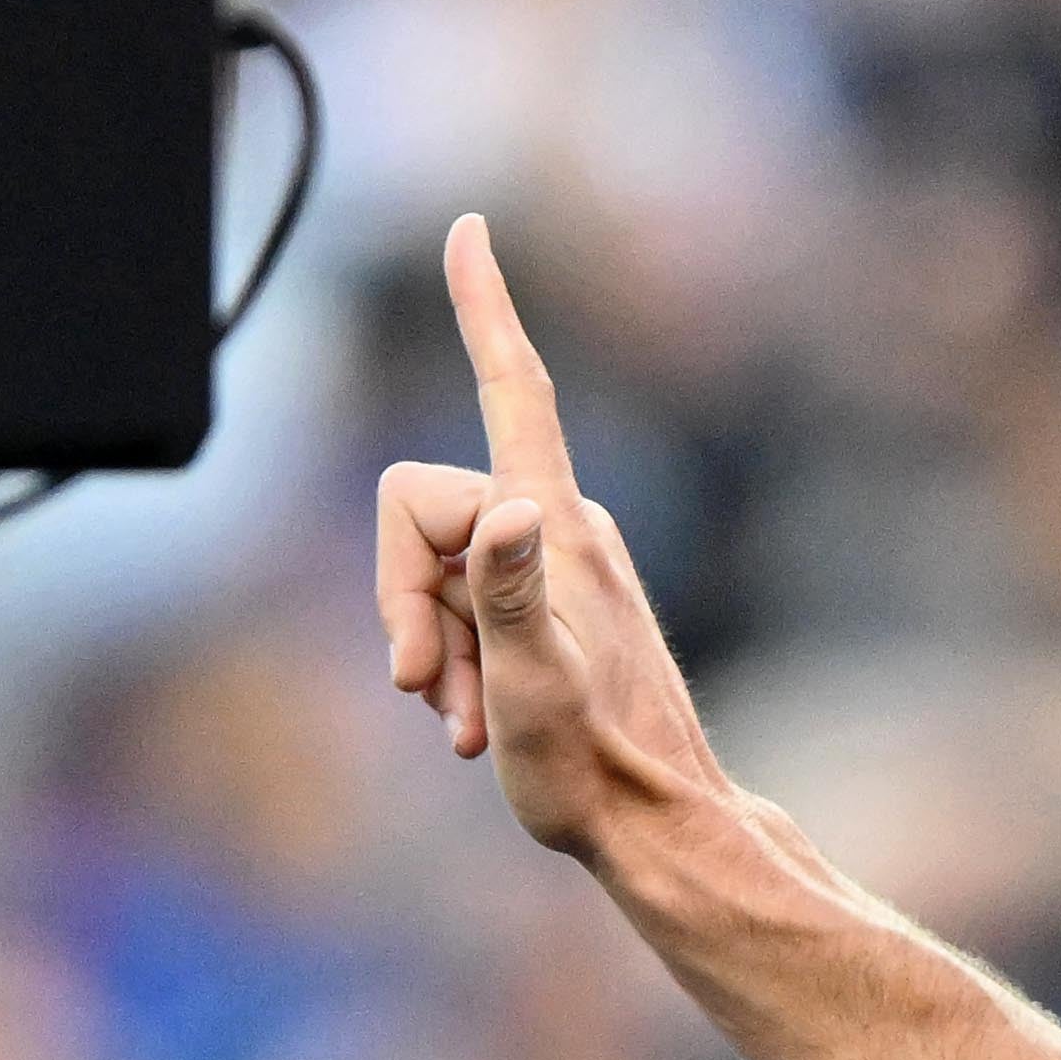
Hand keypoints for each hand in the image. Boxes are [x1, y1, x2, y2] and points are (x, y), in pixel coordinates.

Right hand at [366, 216, 721, 870]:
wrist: (659, 830)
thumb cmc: (594, 770)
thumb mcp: (533, 690)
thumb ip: (510, 596)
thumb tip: (502, 511)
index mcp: (554, 525)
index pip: (513, 388)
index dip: (483, 309)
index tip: (470, 229)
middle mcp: (559, 526)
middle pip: (419, 508)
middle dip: (401, 598)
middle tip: (426, 692)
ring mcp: (556, 567)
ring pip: (436, 569)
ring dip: (431, 648)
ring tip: (468, 724)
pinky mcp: (554, 607)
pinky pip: (467, 604)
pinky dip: (454, 661)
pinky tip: (477, 726)